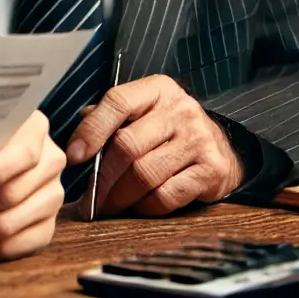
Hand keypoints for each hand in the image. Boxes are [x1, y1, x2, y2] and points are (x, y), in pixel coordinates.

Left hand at [66, 75, 243, 216]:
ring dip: (119, 197)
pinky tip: (136, 208)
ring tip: (107, 207)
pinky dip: (144, 207)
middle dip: (101, 177)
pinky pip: (166, 196)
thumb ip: (111, 118)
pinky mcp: (212, 170)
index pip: (117, 102)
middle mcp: (180, 110)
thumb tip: (76, 138)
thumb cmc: (170, 129)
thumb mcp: (144, 111)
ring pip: (144, 174)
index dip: (91, 130)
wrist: (225, 145)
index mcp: (157, 89)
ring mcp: (198, 139)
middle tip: (88, 199)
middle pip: (127, 145)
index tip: (73, 157)